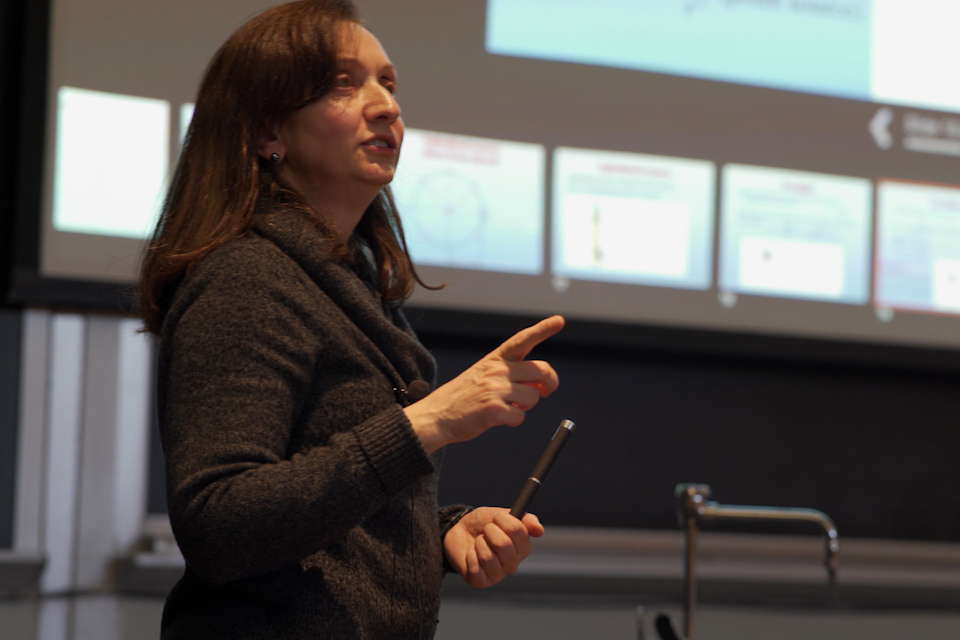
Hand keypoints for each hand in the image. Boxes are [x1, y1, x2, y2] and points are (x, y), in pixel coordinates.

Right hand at [404, 315, 563, 452]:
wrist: (437, 415)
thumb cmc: (463, 397)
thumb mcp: (484, 375)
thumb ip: (512, 375)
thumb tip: (541, 385)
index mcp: (495, 360)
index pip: (522, 340)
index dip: (542, 330)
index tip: (559, 321)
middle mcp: (497, 370)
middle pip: (541, 370)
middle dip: (550, 383)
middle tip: (546, 391)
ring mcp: (495, 389)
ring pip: (533, 396)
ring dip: (525, 406)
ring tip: (507, 407)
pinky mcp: (494, 409)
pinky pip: (520, 416)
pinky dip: (513, 421)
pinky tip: (497, 418)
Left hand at [442, 507, 544, 587]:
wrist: (460, 532)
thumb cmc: (483, 525)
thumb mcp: (503, 514)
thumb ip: (524, 519)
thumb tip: (539, 530)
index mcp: (522, 547)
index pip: (519, 532)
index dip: (504, 520)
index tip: (496, 517)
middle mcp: (513, 564)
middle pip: (503, 544)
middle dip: (489, 531)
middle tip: (485, 530)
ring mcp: (498, 574)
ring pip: (487, 556)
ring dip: (478, 543)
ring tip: (478, 542)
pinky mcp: (481, 582)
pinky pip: (476, 568)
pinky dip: (470, 556)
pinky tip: (471, 554)